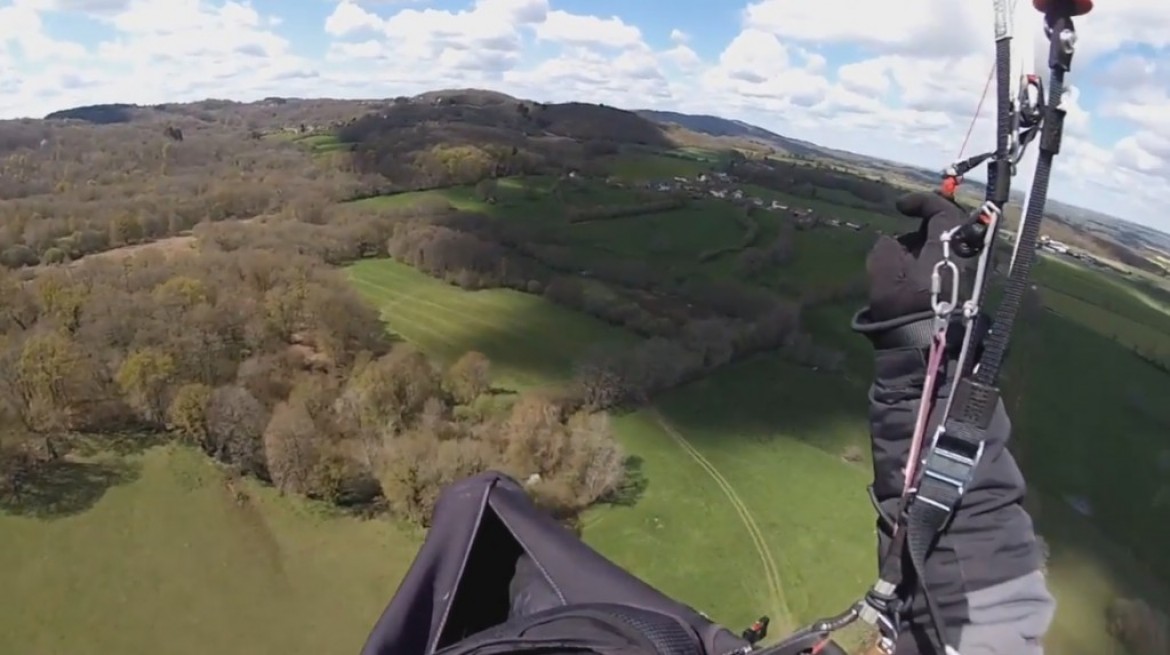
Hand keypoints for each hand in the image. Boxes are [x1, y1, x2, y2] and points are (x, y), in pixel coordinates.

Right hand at [865, 191, 974, 321]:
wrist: (924, 345)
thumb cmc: (904, 304)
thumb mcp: (883, 268)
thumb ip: (887, 245)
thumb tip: (894, 242)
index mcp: (952, 243)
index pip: (942, 208)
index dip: (920, 201)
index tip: (899, 206)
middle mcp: (969, 254)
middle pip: (951, 225)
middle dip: (926, 223)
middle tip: (904, 226)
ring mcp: (972, 272)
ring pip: (951, 244)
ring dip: (928, 242)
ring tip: (904, 254)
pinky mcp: (968, 289)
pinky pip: (952, 261)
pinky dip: (933, 258)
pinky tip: (914, 271)